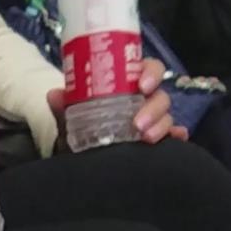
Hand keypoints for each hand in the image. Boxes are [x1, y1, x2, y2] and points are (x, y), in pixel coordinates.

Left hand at [48, 77, 185, 146]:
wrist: (82, 161)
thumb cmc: (81, 132)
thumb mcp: (71, 121)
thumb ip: (64, 109)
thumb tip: (54, 95)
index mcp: (126, 86)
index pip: (146, 68)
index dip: (150, 71)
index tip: (142, 85)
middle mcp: (142, 100)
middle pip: (160, 94)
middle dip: (153, 107)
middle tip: (138, 123)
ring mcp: (152, 120)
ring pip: (166, 115)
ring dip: (160, 124)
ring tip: (145, 138)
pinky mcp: (158, 139)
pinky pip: (173, 135)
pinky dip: (176, 136)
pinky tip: (176, 140)